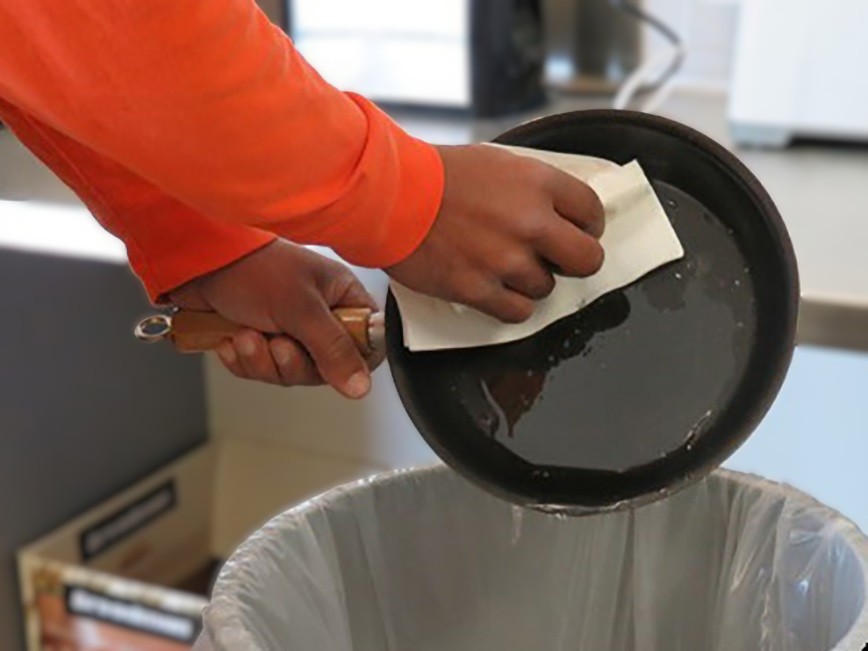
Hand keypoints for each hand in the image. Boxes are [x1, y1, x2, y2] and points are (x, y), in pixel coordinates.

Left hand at [168, 240, 377, 397]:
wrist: (197, 262)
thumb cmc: (252, 267)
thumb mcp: (300, 308)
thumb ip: (333, 348)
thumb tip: (361, 386)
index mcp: (341, 298)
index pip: (367, 343)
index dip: (351, 362)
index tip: (329, 365)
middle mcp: (320, 315)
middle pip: (324, 368)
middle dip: (291, 362)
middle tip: (277, 343)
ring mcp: (289, 328)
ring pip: (289, 371)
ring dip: (262, 360)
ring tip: (247, 334)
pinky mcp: (261, 339)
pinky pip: (261, 369)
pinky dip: (244, 360)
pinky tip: (233, 337)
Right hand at [387, 144, 604, 321]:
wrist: (390, 196)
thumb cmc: (435, 175)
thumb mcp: (495, 162)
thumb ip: (531, 186)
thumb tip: (554, 209)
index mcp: (538, 183)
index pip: (592, 212)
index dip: (588, 226)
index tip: (578, 231)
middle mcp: (530, 223)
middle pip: (587, 259)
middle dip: (576, 262)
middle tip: (558, 259)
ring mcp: (505, 260)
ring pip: (547, 288)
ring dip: (531, 281)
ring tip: (504, 267)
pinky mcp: (479, 289)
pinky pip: (518, 312)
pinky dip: (510, 305)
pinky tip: (495, 289)